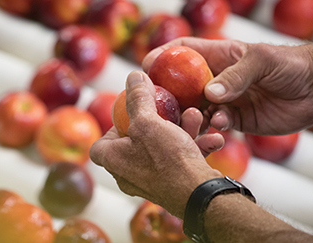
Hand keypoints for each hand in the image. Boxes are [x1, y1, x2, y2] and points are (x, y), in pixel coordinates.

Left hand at [89, 71, 222, 217]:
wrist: (199, 195)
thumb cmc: (167, 159)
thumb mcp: (149, 122)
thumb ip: (138, 98)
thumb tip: (132, 76)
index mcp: (114, 161)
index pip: (100, 144)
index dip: (112, 127)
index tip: (130, 115)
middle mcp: (129, 175)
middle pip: (137, 142)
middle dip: (157, 121)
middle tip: (167, 111)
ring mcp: (151, 181)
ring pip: (162, 148)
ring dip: (181, 129)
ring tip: (195, 116)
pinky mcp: (172, 186)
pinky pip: (179, 161)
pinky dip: (193, 147)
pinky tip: (212, 138)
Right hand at [143, 37, 312, 134]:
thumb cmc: (289, 65)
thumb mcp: (261, 61)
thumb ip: (235, 76)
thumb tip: (209, 94)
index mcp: (218, 56)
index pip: (183, 52)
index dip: (163, 57)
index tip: (146, 67)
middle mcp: (215, 79)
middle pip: (182, 84)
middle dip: (170, 94)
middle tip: (163, 105)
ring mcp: (223, 100)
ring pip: (194, 108)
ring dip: (191, 115)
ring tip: (195, 119)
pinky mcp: (233, 119)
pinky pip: (214, 124)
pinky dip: (213, 126)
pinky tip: (221, 124)